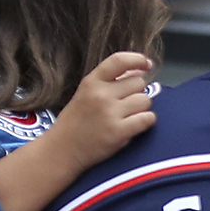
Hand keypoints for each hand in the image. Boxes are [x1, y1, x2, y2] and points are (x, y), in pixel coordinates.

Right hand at [51, 51, 156, 172]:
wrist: (62, 150)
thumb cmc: (75, 122)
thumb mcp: (85, 93)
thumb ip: (109, 82)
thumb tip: (138, 72)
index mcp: (91, 82)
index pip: (119, 61)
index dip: (137, 60)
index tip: (146, 64)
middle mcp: (101, 95)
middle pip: (138, 82)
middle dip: (137, 92)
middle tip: (126, 104)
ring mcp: (110, 114)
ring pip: (145, 100)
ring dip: (142, 108)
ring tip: (128, 116)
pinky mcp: (118, 132)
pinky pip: (147, 119)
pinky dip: (146, 121)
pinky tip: (136, 125)